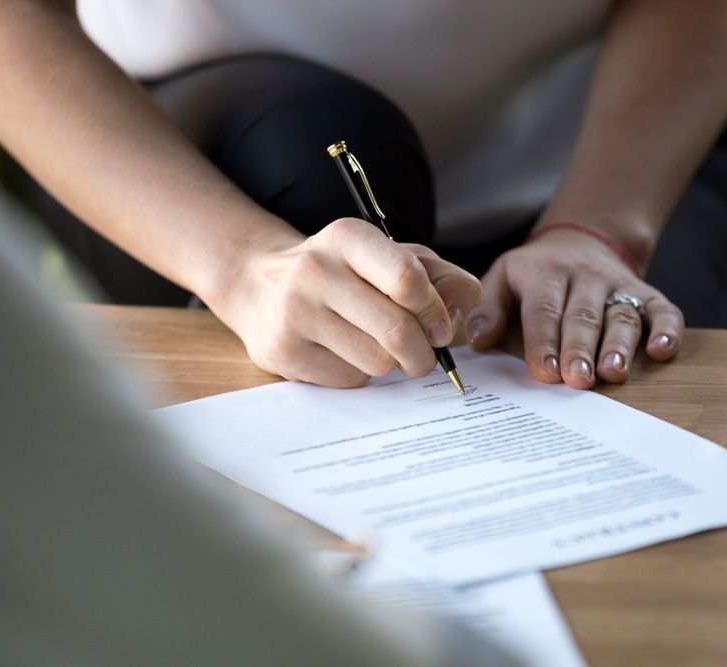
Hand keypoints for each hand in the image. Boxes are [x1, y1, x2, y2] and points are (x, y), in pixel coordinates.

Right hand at [215, 218, 481, 386]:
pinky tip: (342, 353)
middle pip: (396, 331)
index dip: (435, 311)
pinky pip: (348, 380)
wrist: (259, 284)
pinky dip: (359, 373)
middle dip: (423, 353)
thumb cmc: (343, 273)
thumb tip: (467, 303)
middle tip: (423, 355)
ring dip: (389, 363)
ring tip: (372, 345)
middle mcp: (315, 270)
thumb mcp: (389, 257)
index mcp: (347, 238)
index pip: (406, 278)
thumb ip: (439, 275)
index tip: (441, 327)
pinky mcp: (282, 352)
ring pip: (376, 362)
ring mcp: (293, 313)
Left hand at [465, 226, 682, 387]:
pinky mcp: (646, 294)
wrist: (580, 240)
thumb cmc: (534, 273)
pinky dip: (667, 329)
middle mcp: (585, 277)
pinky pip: (663, 309)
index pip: (542, 310)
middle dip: (580, 349)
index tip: (543, 371)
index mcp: (544, 273)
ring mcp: (618, 285)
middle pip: (583, 316)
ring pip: (622, 316)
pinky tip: (663, 350)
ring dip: (619, 346)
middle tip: (577, 379)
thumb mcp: (503, 277)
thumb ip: (488, 309)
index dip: (542, 341)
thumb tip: (477, 340)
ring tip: (614, 373)